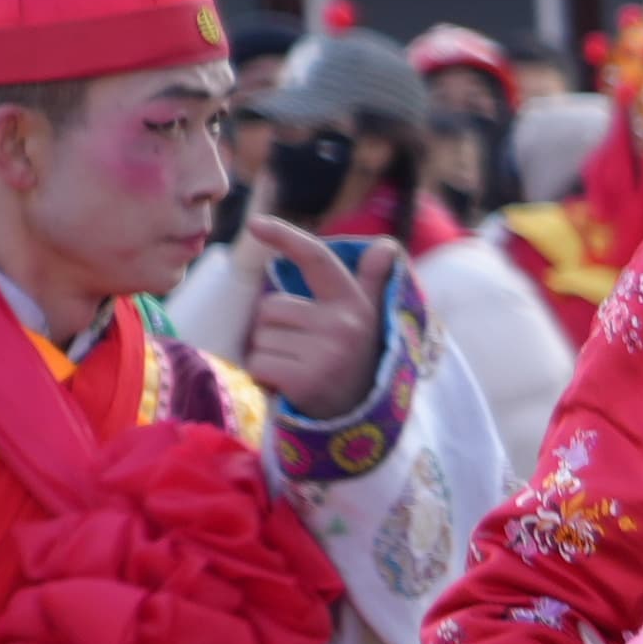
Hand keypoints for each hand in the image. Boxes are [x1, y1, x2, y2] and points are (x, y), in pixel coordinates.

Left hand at [237, 217, 396, 404]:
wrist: (360, 419)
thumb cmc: (355, 362)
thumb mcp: (369, 321)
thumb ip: (371, 283)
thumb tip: (386, 246)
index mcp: (354, 304)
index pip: (317, 260)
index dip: (287, 238)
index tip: (255, 224)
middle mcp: (343, 324)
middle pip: (271, 307)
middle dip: (274, 329)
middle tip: (300, 350)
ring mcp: (326, 352)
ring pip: (261, 337)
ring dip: (269, 354)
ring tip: (297, 368)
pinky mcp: (306, 380)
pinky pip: (259, 363)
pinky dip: (264, 376)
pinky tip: (288, 385)